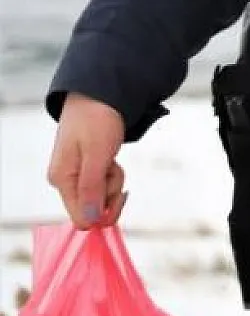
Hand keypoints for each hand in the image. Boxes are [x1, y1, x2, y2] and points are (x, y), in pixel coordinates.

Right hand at [47, 94, 128, 228]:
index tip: (120, 194)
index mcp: (62, 179)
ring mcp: (75, 175)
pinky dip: (112, 173)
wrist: (98, 94)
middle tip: (114, 169)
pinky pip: (103, 183)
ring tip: (112, 158)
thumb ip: (92, 188)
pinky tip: (111, 158)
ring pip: (101, 195)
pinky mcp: (85, 169)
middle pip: (93, 209)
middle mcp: (65, 181)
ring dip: (114, 180)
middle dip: (111, 193)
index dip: (103, 212)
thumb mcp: (97, 154)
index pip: (81, 218)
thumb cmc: (97, 119)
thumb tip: (90, 220)